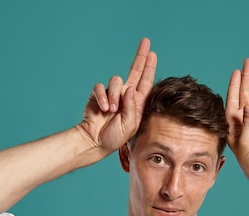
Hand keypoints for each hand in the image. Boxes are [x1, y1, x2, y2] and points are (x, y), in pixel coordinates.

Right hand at [77, 38, 156, 153]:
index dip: (149, 68)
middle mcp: (125, 95)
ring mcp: (112, 94)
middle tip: (145, 41)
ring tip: (111, 110)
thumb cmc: (114, 137)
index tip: (153, 53)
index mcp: (136, 102)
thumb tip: (130, 88)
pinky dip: (101, 97)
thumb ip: (132, 108)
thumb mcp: (129, 126)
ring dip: (114, 95)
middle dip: (140, 56)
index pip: (145, 82)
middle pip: (134, 71)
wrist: (95, 141)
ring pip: (116, 81)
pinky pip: (100, 87)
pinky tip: (103, 108)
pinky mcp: (98, 94)